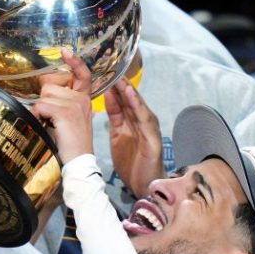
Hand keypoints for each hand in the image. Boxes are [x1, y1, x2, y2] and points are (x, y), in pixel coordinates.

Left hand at [31, 49, 93, 163]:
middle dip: (44, 101)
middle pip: (51, 86)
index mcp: (84, 99)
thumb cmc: (70, 144)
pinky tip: (46, 126)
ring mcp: (75, 105)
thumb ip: (61, 103)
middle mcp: (82, 99)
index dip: (74, 62)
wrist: (79, 162)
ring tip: (50, 125)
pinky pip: (41, 106)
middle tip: (51, 120)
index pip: (83, 74)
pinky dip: (38, 116)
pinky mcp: (66, 113)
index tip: (64, 51)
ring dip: (41, 110)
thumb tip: (43, 93)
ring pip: (44, 96)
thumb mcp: (69, 119)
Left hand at [104, 79, 163, 197]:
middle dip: (121, 84)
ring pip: (139, 106)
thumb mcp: (117, 136)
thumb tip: (106, 96)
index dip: (113, 86)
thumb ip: (114, 117)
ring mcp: (149, 129)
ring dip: (130, 92)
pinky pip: (145, 120)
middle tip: (110, 67)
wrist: (143, 186)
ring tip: (121, 79)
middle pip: (130, 99)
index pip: (122, 99)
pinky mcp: (153, 139)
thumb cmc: (131, 163)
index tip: (101, 71)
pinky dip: (139, 107)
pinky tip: (132, 97)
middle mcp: (142, 121)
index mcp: (132, 121)